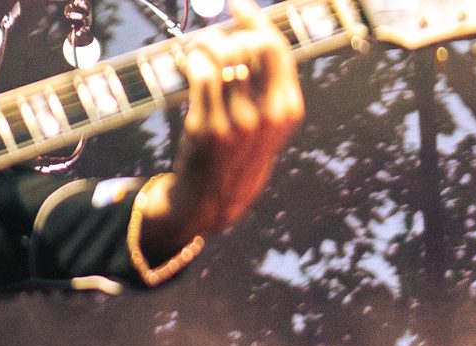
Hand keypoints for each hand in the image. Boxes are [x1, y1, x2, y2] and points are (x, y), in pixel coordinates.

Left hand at [136, 0, 304, 261]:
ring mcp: (238, 121)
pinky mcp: (208, 126)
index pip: (277, 49)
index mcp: (287, 110)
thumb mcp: (268, 121)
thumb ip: (267, 81)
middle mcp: (267, 115)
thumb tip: (250, 29)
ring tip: (199, 51)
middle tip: (216, 36)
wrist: (216, 196)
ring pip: (221, 55)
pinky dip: (190, 60)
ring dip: (205, 44)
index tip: (238, 4)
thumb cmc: (240, 150)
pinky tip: (188, 64)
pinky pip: (198, 72)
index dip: (256, 20)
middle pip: (252, 45)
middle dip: (231, 32)